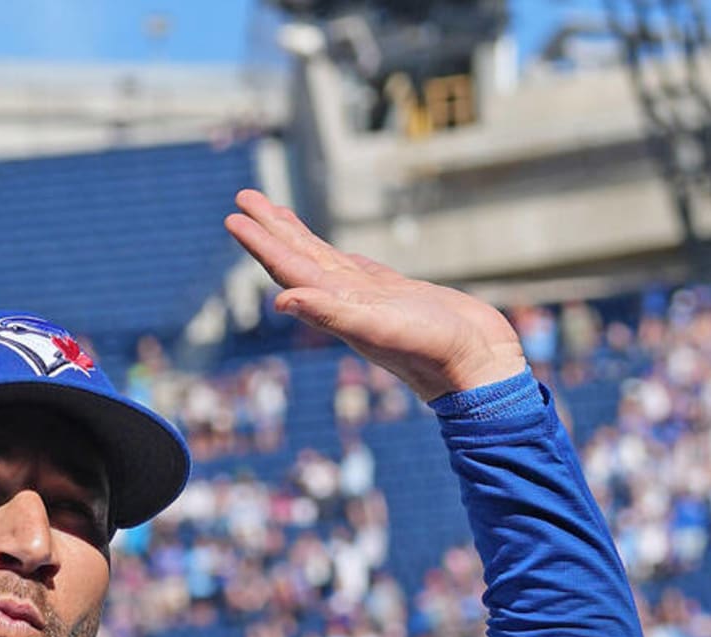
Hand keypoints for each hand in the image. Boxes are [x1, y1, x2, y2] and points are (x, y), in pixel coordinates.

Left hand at [225, 190, 525, 400]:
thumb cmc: (432, 351)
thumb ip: (329, 313)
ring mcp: (370, 297)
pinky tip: (326, 249)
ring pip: (323, 258)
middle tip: (244, 197)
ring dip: (296, 235)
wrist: (478, 366)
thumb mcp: (378, 327)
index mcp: (335, 306)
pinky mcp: (396, 293)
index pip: (287, 268)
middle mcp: (345, 301)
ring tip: (274, 210)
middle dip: (270, 228)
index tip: (233, 216)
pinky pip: (354, 267)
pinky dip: (334, 253)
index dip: (260, 243)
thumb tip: (281, 300)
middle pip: (297, 257)